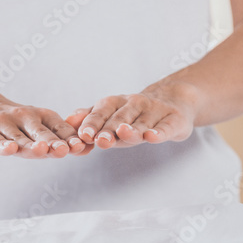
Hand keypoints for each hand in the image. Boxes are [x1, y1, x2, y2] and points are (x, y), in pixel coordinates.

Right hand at [0, 88, 87, 157]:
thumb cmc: (10, 123)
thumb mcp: (34, 126)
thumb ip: (58, 138)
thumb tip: (88, 149)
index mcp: (39, 116)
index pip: (58, 128)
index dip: (70, 138)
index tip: (83, 146)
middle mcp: (22, 117)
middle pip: (41, 133)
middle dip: (54, 142)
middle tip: (66, 151)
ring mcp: (1, 124)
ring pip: (18, 138)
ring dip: (30, 144)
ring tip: (43, 150)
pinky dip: (1, 145)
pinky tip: (10, 150)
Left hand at [75, 82, 200, 149]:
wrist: (175, 102)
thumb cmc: (134, 115)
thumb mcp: (112, 115)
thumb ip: (90, 117)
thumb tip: (67, 120)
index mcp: (116, 103)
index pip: (101, 112)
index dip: (92, 123)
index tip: (83, 135)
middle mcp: (134, 104)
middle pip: (120, 118)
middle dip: (109, 129)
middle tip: (100, 140)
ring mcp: (155, 111)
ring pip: (141, 123)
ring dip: (132, 129)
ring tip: (123, 134)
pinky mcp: (174, 120)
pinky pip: (165, 127)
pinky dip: (159, 132)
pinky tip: (152, 137)